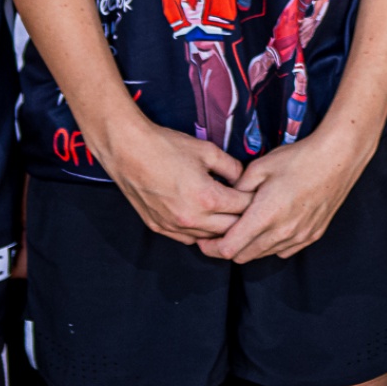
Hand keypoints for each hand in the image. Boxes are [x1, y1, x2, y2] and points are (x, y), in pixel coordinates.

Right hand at [96, 115, 249, 243]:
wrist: (128, 150)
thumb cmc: (166, 147)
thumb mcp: (207, 151)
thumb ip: (232, 167)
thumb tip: (245, 179)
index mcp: (207, 198)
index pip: (243, 208)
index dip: (253, 200)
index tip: (258, 194)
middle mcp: (192, 218)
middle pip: (230, 229)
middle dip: (242, 218)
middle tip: (247, 206)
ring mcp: (174, 226)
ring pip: (209, 238)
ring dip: (221, 228)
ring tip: (227, 213)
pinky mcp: (159, 228)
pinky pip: (188, 239)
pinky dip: (200, 232)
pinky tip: (203, 219)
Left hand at [200, 128, 366, 262]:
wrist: (337, 159)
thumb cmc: (298, 159)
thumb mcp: (260, 167)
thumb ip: (238, 189)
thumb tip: (226, 200)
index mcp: (265, 216)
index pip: (229, 248)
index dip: (212, 247)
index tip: (203, 240)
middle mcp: (281, 232)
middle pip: (243, 256)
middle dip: (227, 249)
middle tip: (218, 234)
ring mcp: (299, 237)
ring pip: (263, 254)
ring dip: (249, 247)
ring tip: (244, 228)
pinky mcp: (311, 236)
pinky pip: (283, 249)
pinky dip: (271, 244)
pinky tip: (270, 227)